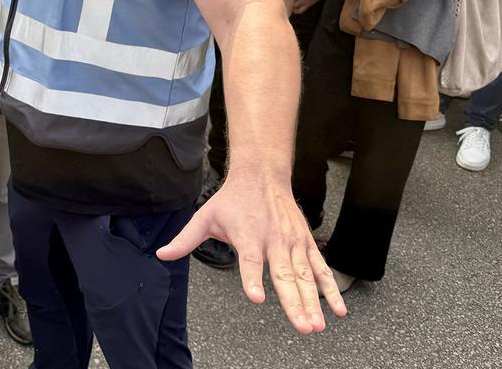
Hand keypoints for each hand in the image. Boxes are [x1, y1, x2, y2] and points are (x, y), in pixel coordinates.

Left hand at [157, 169, 346, 332]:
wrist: (262, 174)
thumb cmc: (233, 199)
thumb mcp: (205, 216)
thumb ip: (185, 239)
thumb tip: (162, 254)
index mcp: (249, 236)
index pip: (250, 261)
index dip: (253, 279)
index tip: (257, 297)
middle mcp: (274, 241)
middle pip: (285, 276)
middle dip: (294, 303)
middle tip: (302, 326)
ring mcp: (293, 243)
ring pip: (306, 277)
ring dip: (314, 302)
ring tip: (318, 325)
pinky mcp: (306, 244)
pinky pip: (321, 269)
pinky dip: (331, 289)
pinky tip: (338, 309)